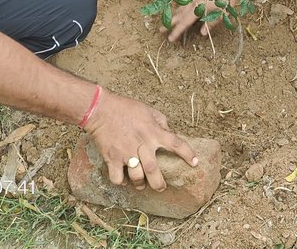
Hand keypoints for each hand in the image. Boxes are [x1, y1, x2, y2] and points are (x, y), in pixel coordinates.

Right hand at [84, 90, 198, 190]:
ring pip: (137, 177)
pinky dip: (121, 181)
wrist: (101, 110)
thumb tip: (168, 132)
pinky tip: (123, 179)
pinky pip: (117, 178)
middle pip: (154, 171)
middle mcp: (142, 144)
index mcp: (153, 132)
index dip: (188, 154)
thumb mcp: (148, 110)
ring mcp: (127, 153)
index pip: (176, 144)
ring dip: (140, 184)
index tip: (195, 163)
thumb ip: (161, 122)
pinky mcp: (112, 158)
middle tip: (161, 187)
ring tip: (142, 185)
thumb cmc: (126, 108)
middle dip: (159, 184)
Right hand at [164, 0, 227, 41]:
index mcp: (198, 8)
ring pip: (180, 8)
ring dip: (174, 15)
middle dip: (169, 23)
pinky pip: (185, 2)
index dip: (177, 31)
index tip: (170, 38)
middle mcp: (193, 2)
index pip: (185, 23)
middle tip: (160, 30)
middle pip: (178, 15)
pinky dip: (179, 8)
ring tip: (168, 21)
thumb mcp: (222, 13)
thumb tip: (202, 34)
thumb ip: (211, 24)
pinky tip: (180, 9)